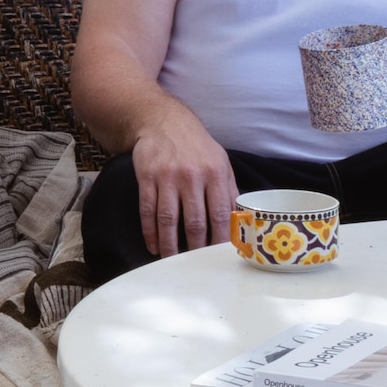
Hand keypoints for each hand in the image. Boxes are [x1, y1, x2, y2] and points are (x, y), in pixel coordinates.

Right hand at [129, 93, 237, 257]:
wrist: (163, 121)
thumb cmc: (196, 146)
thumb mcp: (220, 161)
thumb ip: (229, 190)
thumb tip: (239, 222)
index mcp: (215, 173)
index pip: (220, 215)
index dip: (219, 240)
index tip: (218, 257)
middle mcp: (192, 176)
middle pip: (195, 222)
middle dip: (195, 248)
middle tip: (195, 265)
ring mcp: (168, 177)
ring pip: (168, 220)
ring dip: (170, 245)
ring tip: (172, 261)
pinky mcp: (147, 177)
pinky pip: (148, 211)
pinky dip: (150, 232)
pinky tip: (153, 245)